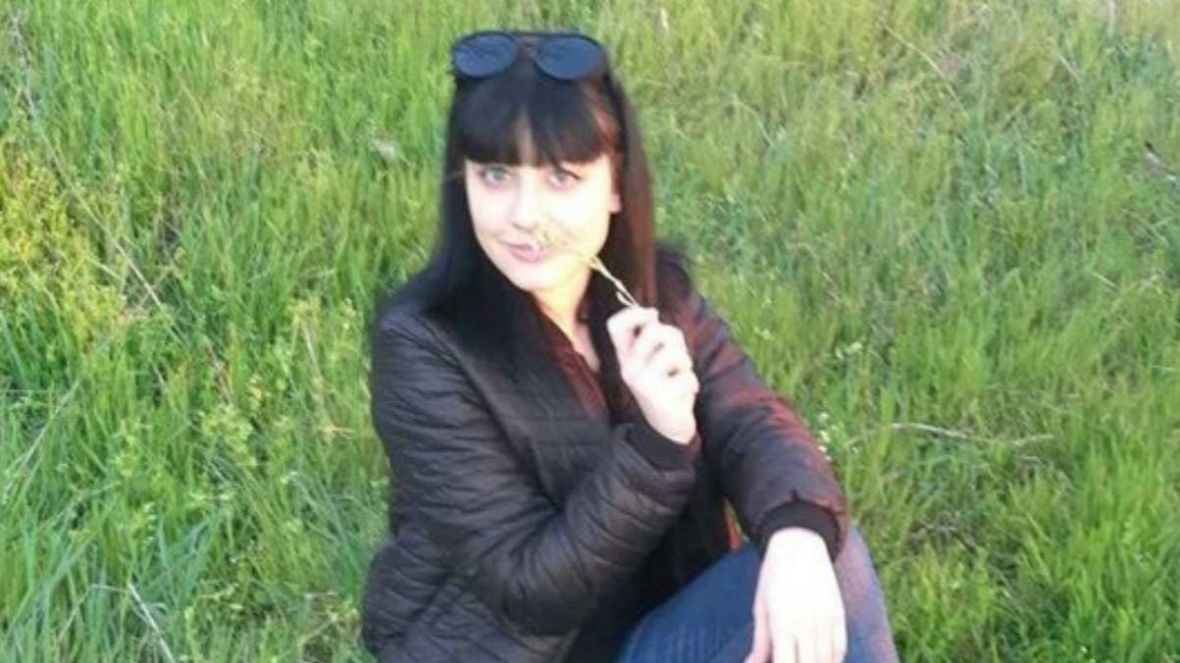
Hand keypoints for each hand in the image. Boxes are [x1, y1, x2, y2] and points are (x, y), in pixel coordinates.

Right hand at [605, 305, 698, 443]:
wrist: (666, 427)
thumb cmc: (665, 385)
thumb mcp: (655, 359)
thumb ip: (655, 337)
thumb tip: (653, 314)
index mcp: (625, 357)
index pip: (615, 326)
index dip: (634, 312)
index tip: (653, 314)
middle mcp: (629, 368)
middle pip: (654, 330)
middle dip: (675, 338)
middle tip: (677, 357)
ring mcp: (642, 382)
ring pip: (674, 352)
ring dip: (686, 363)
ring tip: (679, 376)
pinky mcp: (659, 397)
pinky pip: (688, 377)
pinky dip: (692, 385)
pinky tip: (683, 395)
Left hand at [743, 528, 846, 662]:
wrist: (799, 543)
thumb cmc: (773, 575)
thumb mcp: (762, 606)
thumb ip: (760, 641)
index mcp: (783, 623)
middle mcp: (807, 625)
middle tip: (790, 659)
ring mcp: (826, 620)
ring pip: (827, 661)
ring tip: (802, 657)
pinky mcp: (839, 614)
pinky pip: (840, 648)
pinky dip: (832, 659)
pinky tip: (822, 660)